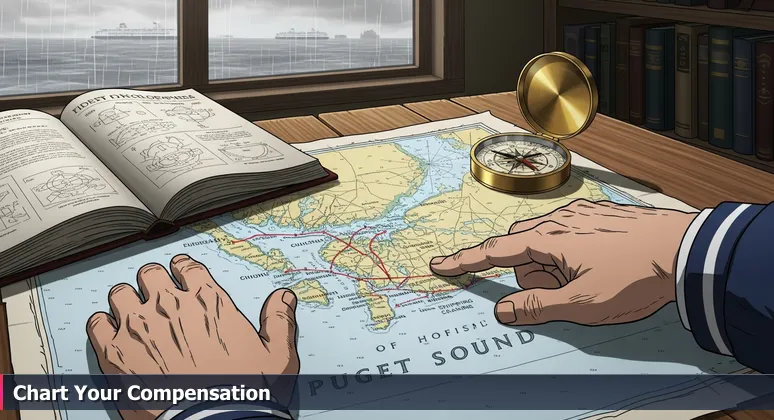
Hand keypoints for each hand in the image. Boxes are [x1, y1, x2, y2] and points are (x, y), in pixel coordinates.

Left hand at [86, 255, 299, 419]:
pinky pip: (96, 324)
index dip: (182, 269)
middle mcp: (170, 306)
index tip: (180, 274)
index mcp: (208, 301)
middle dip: (153, 281)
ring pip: (120, 294)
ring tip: (130, 313)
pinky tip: (110, 332)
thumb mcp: (276, 356)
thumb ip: (278, 321)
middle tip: (156, 294)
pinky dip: (102, 325)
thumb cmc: (245, 392)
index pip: (186, 267)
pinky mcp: (114, 353)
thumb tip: (284, 298)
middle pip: (149, 273)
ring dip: (126, 301)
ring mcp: (138, 327)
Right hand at [429, 199, 695, 325]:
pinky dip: (573, 256)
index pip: (494, 253)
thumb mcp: (582, 305)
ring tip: (594, 282)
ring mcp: (579, 215)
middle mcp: (557, 221)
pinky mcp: (597, 216)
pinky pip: (569, 237)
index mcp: (547, 241)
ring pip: (548, 247)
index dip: (465, 261)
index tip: (439, 265)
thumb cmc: (633, 277)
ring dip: (556, 269)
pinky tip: (603, 266)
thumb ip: (536, 307)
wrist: (686, 250)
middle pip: (523, 253)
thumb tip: (502, 310)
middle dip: (533, 277)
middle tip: (565, 295)